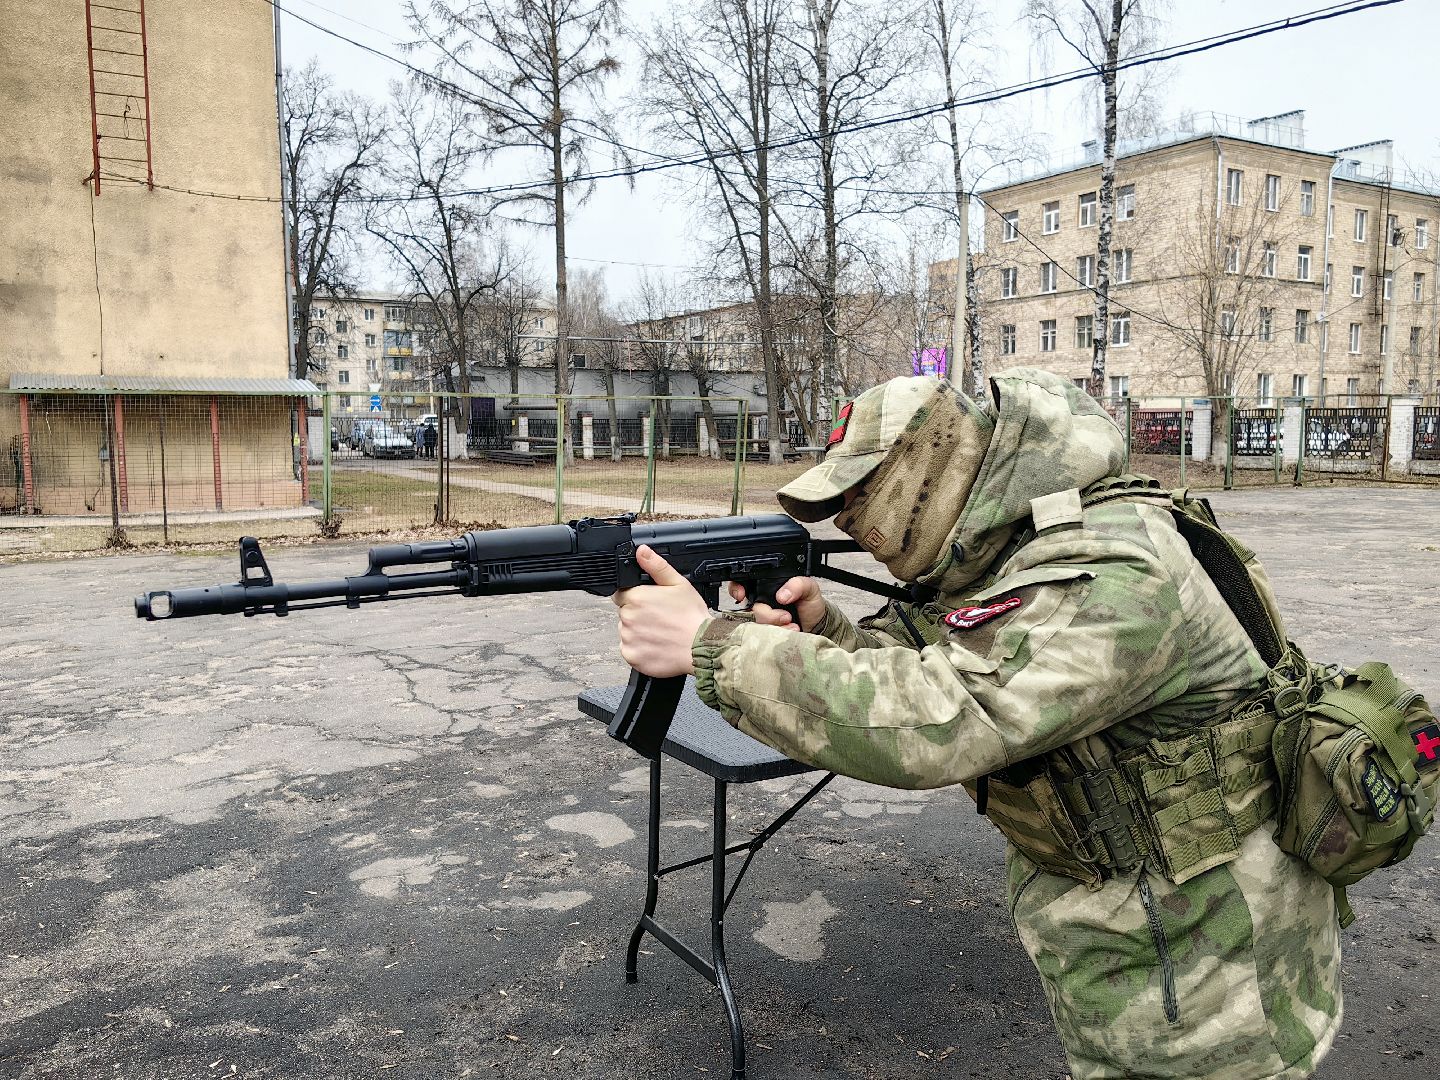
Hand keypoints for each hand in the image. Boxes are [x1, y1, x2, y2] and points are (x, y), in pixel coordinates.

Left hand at [613, 546, 710, 677]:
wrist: (701, 647)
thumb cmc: (691, 616)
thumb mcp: (678, 583)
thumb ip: (656, 566)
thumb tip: (641, 551)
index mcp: (636, 598)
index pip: (621, 594)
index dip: (636, 597)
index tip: (650, 603)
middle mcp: (628, 618)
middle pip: (625, 613)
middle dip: (638, 614)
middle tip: (660, 618)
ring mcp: (628, 639)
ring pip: (627, 632)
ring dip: (639, 632)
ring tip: (660, 632)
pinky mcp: (632, 657)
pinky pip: (630, 650)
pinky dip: (640, 649)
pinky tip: (657, 645)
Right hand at [727, 575, 823, 632]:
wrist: (819, 627)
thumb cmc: (811, 606)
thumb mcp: (810, 588)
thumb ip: (798, 584)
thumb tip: (782, 595)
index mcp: (767, 588)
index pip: (742, 584)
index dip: (736, 588)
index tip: (742, 594)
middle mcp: (762, 604)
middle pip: (751, 608)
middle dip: (768, 614)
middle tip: (786, 616)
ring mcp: (763, 621)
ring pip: (757, 624)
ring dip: (776, 625)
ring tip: (793, 625)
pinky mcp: (767, 636)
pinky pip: (764, 636)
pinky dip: (780, 634)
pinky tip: (792, 632)